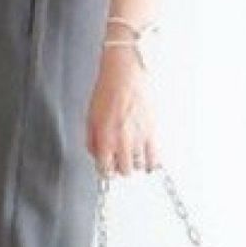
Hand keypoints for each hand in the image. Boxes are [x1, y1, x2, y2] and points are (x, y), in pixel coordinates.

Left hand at [87, 46, 160, 175]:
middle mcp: (122, 141)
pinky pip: (155, 158)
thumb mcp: (90, 117)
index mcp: (105, 138)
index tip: (106, 168)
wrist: (125, 75)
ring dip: (135, 164)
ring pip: (139, 166)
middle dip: (120, 168)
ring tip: (132, 156)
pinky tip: (148, 161)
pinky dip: (152, 163)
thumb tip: (96, 154)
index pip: (105, 169)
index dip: (105, 171)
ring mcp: (139, 137)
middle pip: (124, 171)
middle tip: (119, 160)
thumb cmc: (107, 91)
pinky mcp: (152, 131)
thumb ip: (91, 140)